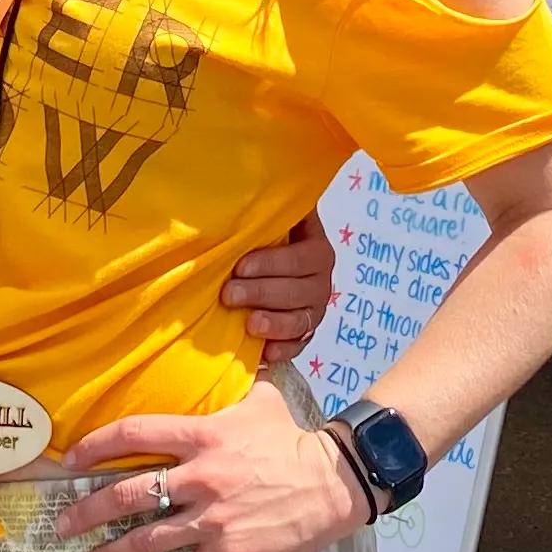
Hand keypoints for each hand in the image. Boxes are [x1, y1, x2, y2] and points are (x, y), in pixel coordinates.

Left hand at [52, 383, 372, 551]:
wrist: (334, 482)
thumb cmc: (294, 439)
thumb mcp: (261, 400)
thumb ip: (231, 389)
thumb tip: (226, 361)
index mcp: (201, 436)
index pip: (134, 434)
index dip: (95, 446)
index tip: (71, 461)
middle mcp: (198, 477)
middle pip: (128, 495)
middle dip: (87, 512)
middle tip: (63, 525)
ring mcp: (212, 520)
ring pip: (147, 541)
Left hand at [220, 211, 336, 363]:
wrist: (268, 263)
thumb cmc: (262, 238)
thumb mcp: (268, 219)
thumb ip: (262, 213)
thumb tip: (238, 198)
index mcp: (316, 247)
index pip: (300, 257)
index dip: (271, 263)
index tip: (239, 266)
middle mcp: (322, 280)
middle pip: (298, 291)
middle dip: (261, 293)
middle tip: (228, 295)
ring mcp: (315, 309)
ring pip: (301, 321)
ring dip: (275, 324)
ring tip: (250, 324)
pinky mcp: (305, 334)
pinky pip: (299, 346)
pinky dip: (283, 350)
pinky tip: (265, 352)